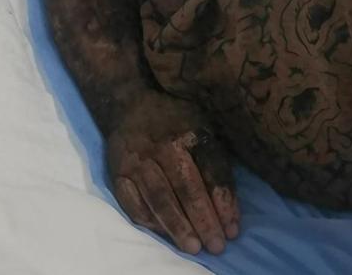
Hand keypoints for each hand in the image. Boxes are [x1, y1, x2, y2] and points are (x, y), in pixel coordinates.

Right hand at [107, 91, 239, 254]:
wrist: (130, 103)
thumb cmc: (174, 118)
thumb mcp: (201, 124)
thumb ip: (215, 157)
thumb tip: (230, 203)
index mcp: (190, 131)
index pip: (211, 170)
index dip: (223, 201)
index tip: (233, 229)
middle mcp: (164, 145)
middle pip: (187, 187)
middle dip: (204, 219)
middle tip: (216, 246)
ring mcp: (139, 160)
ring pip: (160, 198)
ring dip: (178, 226)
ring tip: (193, 247)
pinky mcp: (119, 172)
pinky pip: (133, 203)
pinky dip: (149, 221)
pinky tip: (163, 235)